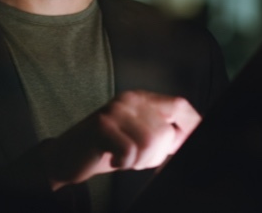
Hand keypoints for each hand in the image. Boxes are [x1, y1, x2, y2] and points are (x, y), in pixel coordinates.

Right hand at [41, 90, 200, 190]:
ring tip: (125, 157)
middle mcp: (130, 99)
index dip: (193, 125)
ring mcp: (115, 110)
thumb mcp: (139, 137)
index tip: (190, 144)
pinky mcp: (102, 125)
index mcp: (142, 99)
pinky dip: (124, 163)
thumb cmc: (107, 147)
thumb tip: (192, 138)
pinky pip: (130, 151)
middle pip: (166, 132)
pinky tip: (113, 158)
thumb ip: (162, 133)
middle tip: (137, 157)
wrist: (68, 155)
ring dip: (139, 160)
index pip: (180, 105)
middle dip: (156, 155)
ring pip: (150, 142)